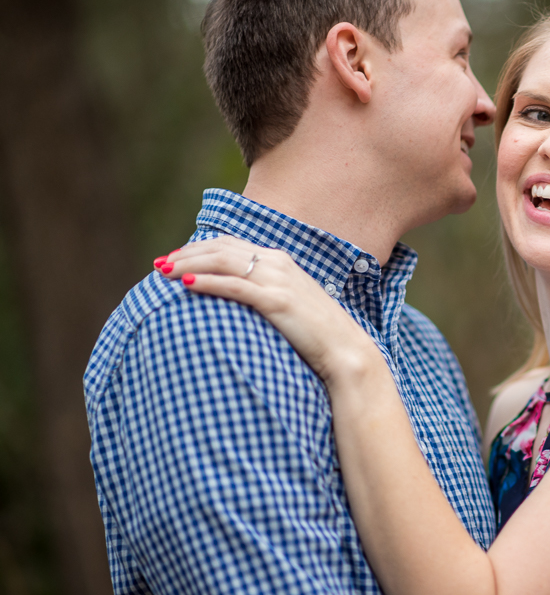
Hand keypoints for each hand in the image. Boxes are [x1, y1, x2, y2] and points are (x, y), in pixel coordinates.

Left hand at [156, 236, 378, 384]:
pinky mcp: (277, 301)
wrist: (344, 350)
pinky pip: (235, 287)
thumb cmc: (315, 333)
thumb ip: (264, 292)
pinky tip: (187, 285)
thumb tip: (235, 297)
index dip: (197, 248)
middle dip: (186, 254)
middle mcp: (277, 263)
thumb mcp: (288, 304)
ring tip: (164, 272)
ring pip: (224, 262)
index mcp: (279, 260)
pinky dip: (208, 282)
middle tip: (159, 265)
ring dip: (190, 264)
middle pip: (221, 248)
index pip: (229, 244)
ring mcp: (278, 280)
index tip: (174, 259)